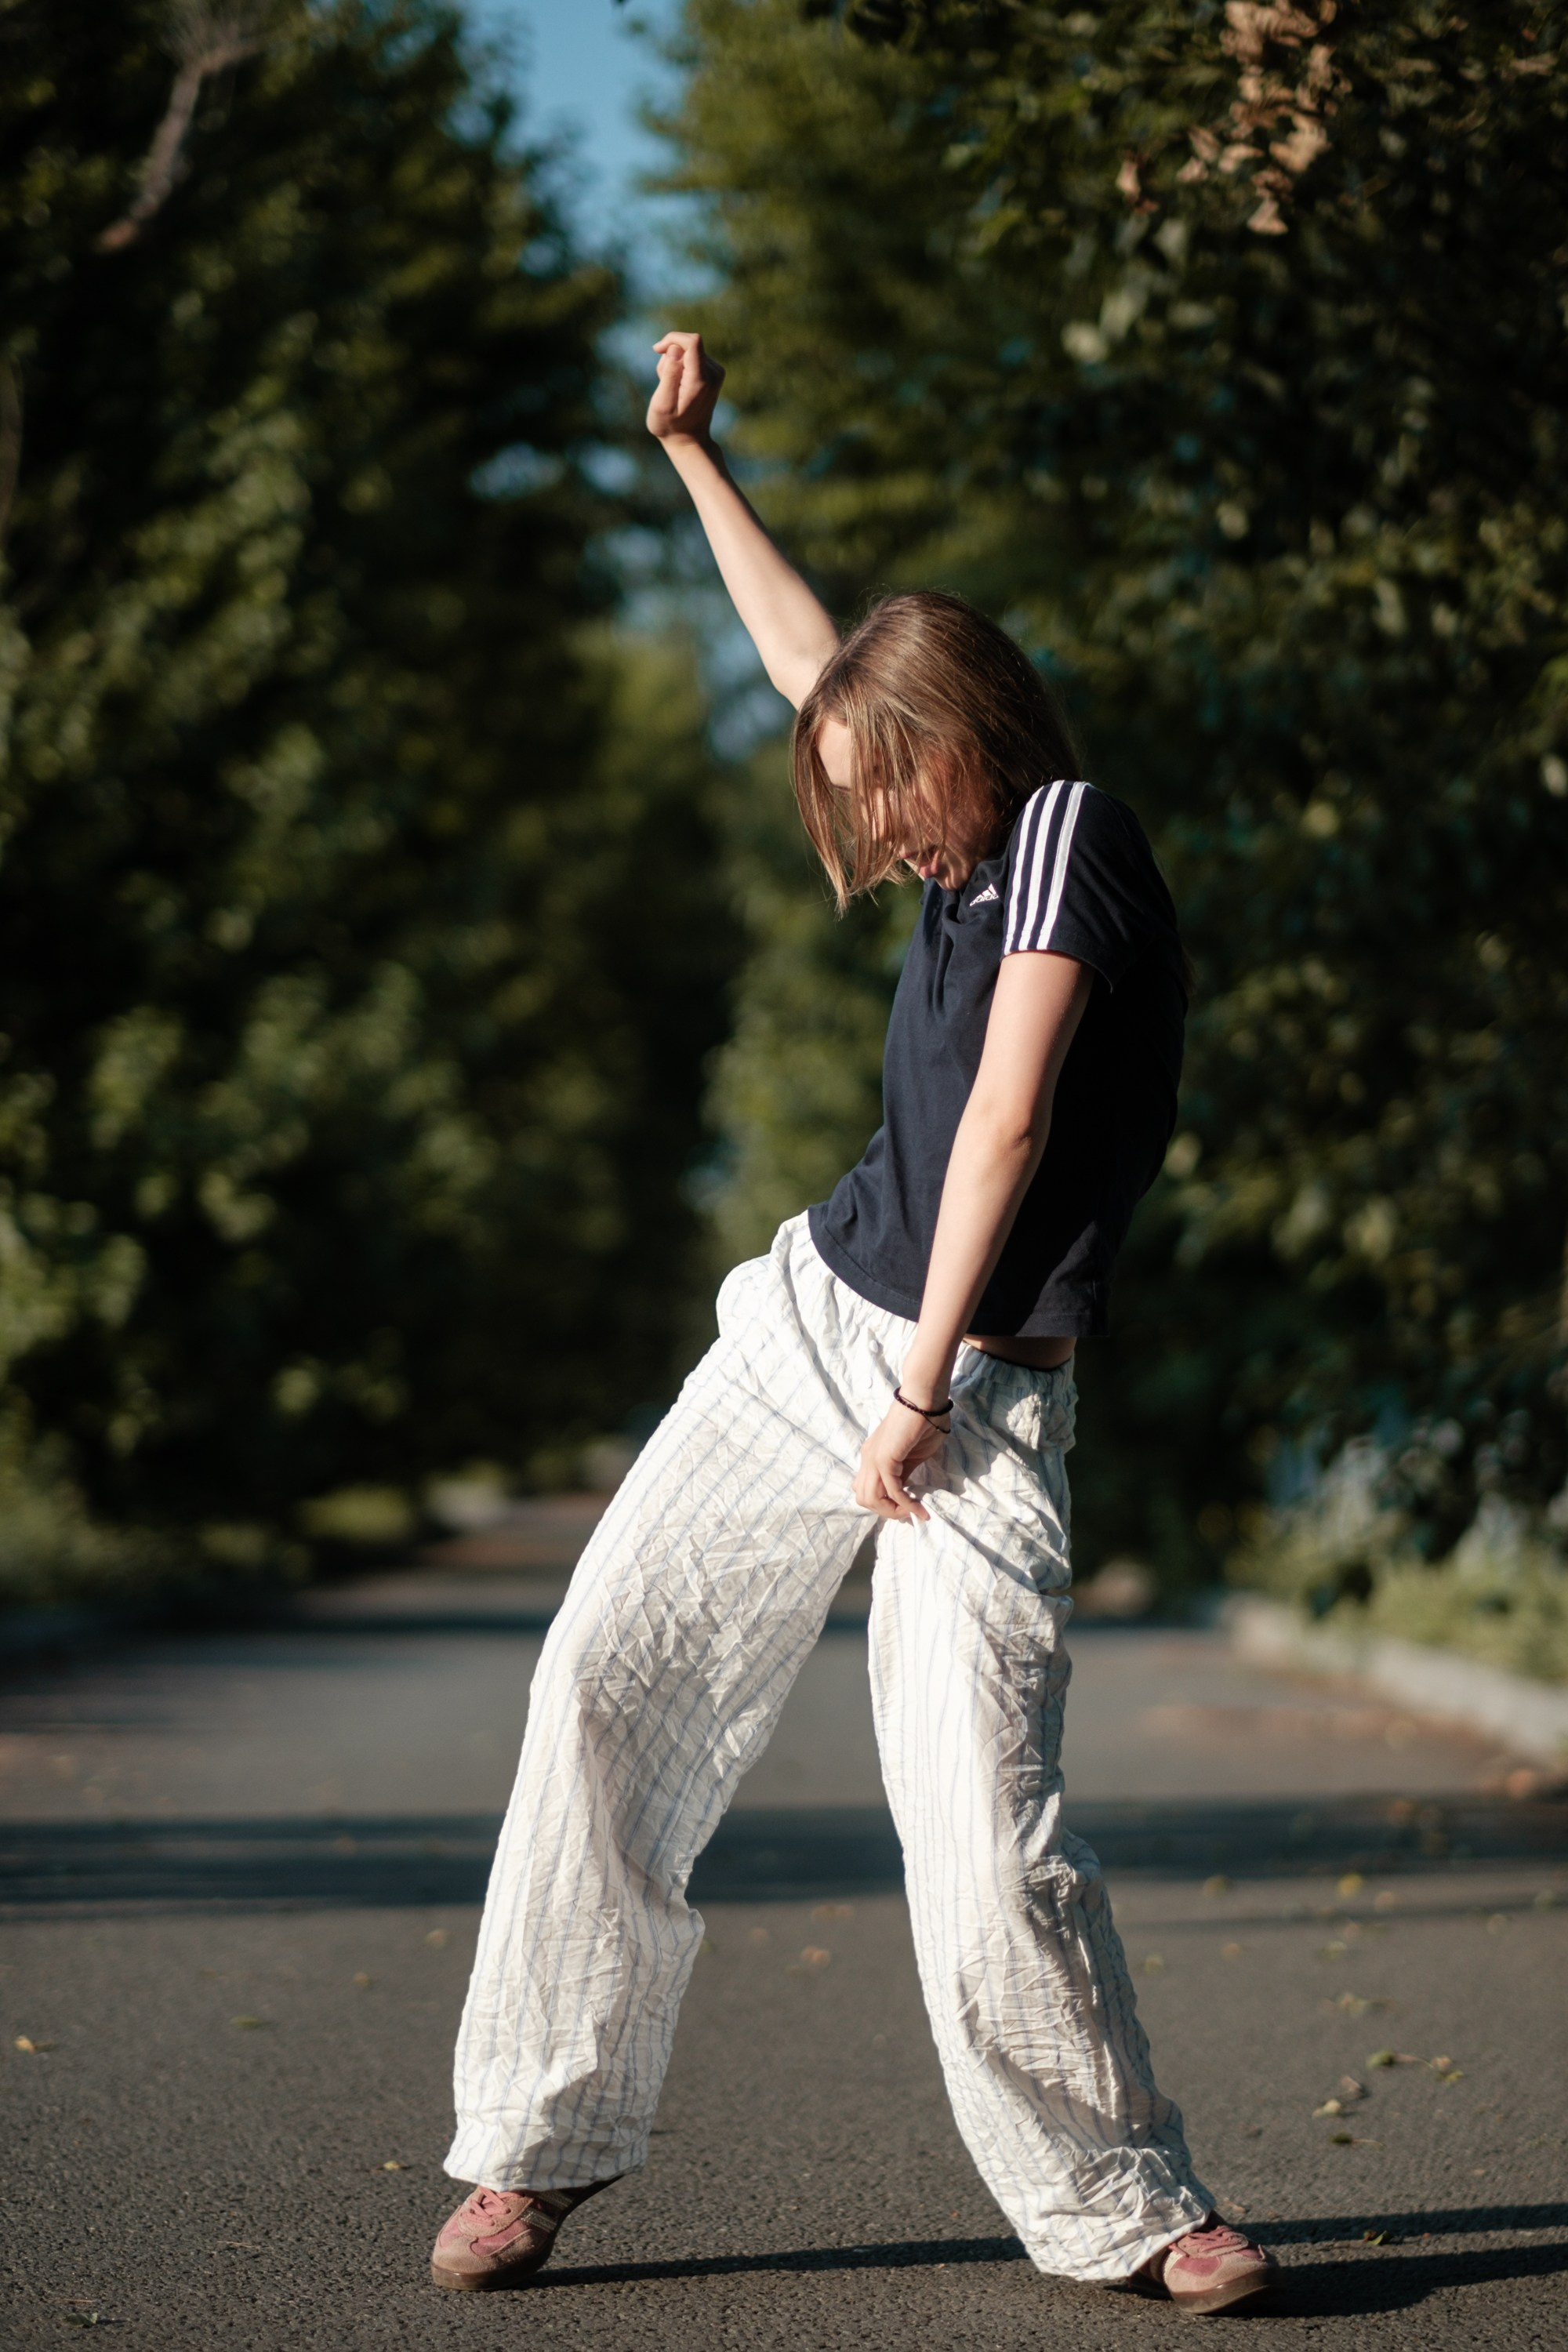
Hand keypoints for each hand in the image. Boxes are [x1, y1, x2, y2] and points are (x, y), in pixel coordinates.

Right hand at [647, 331, 724, 445]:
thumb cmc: (670, 425)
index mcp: (701, 380)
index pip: (692, 341)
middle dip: (670, 356)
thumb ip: (669, 374)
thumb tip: (675, 348)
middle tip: (663, 381)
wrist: (689, 440)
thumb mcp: (662, 403)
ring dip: (673, 363)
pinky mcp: (714, 371)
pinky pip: (692, 356)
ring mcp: (716, 372)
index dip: (673, 339)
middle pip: (687, 344)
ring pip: (688, 350)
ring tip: (670, 387)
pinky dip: (680, 366)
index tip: (658, 350)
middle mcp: (714, 372)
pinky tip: (678, 386)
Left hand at [854, 1397, 949, 1522]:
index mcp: (871, 1457)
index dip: (885, 1505)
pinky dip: (905, 1503)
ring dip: (893, 1511)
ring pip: (871, 1498)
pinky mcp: (884, 1458)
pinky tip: (918, 1508)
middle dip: (887, 1512)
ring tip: (912, 1513)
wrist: (924, 1400)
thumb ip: (903, 1475)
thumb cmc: (923, 1423)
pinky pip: (891, 1489)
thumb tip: (902, 1493)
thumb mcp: (912, 1458)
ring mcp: (873, 1458)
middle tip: (908, 1514)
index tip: (907, 1510)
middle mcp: (867, 1458)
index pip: (866, 1490)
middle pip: (864, 1498)